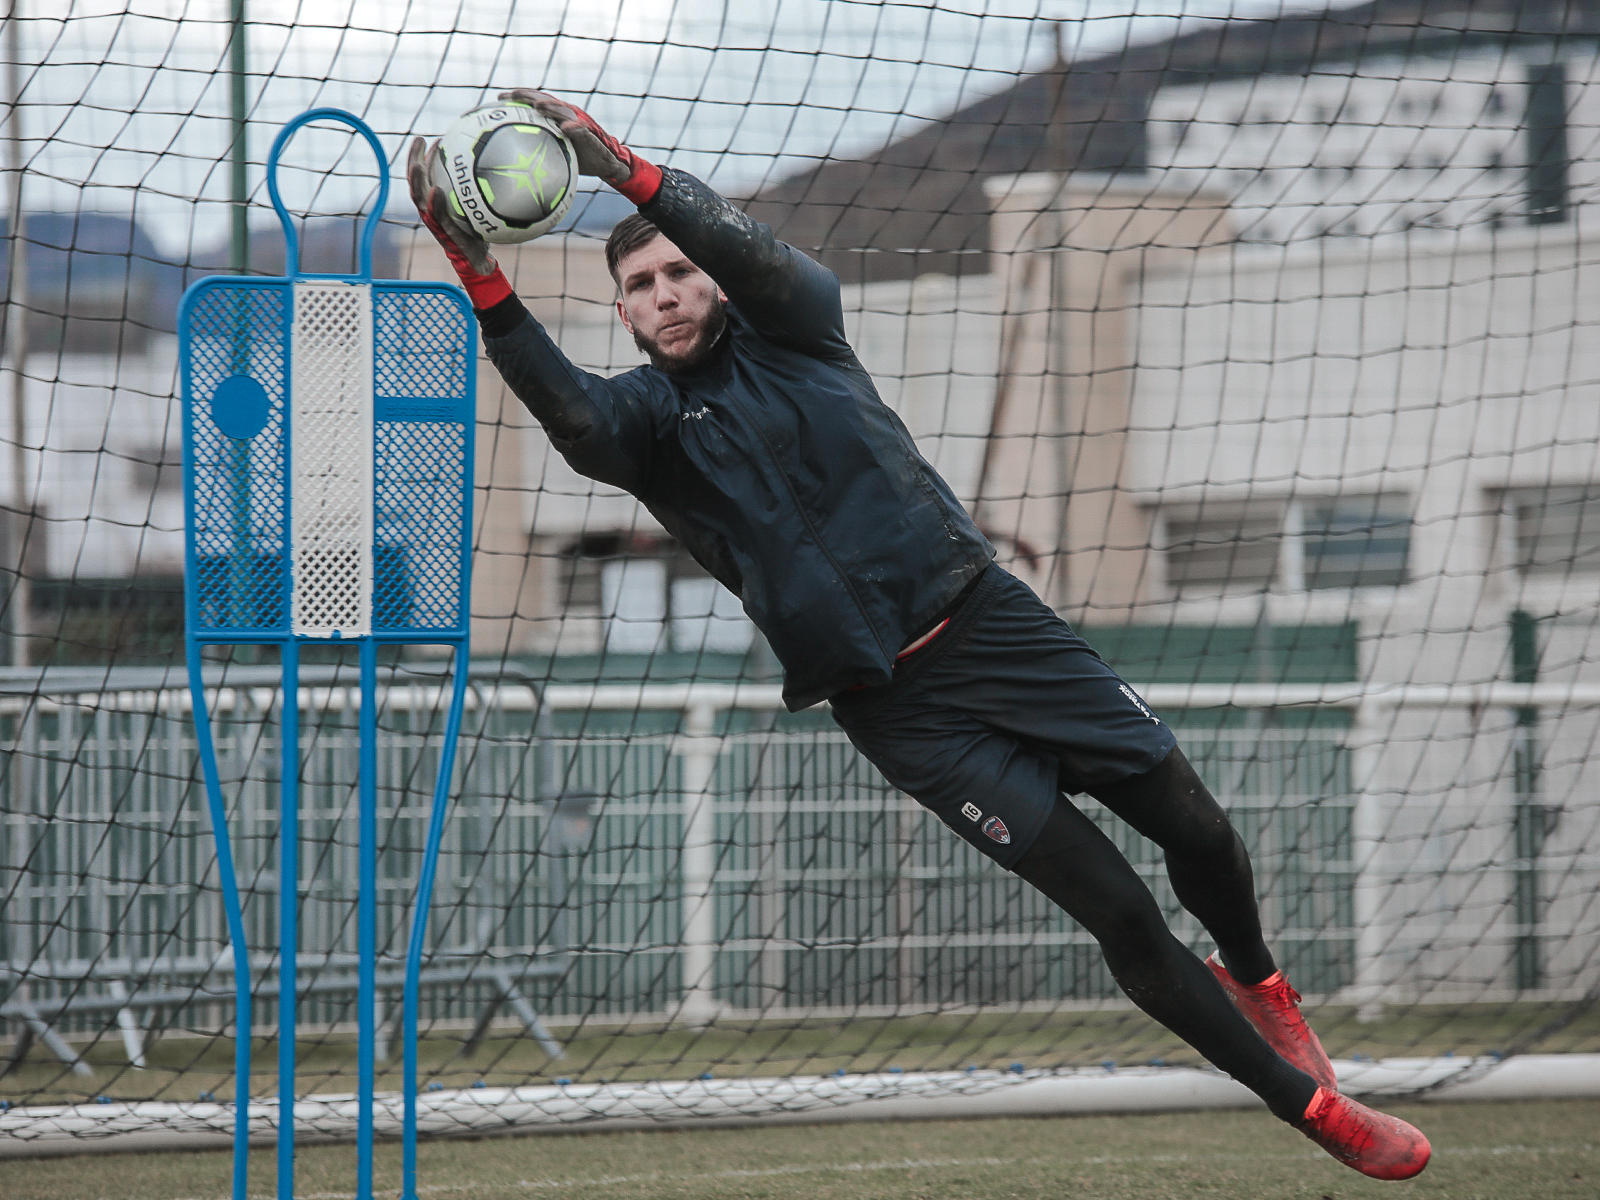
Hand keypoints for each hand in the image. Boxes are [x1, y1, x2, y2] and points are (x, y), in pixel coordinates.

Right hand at [407, 136, 502, 279]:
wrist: (478, 259)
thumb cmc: (476, 230)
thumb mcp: (473, 206)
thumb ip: (472, 188)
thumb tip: (487, 161)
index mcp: (433, 202)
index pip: (421, 176)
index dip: (418, 156)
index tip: (422, 138)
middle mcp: (430, 210)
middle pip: (415, 182)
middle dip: (413, 161)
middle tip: (418, 141)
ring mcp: (436, 222)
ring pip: (420, 199)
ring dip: (417, 180)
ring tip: (417, 164)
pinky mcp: (447, 233)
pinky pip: (438, 217)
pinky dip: (435, 204)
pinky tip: (437, 190)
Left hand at [498, 89, 661, 203]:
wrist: (606, 163)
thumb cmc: (579, 156)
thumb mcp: (556, 148)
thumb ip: (541, 144)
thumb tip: (513, 155)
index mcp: (557, 116)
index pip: (536, 101)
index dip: (519, 98)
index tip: (500, 97)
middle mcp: (568, 114)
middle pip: (546, 100)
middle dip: (529, 96)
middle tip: (512, 95)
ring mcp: (580, 123)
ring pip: (563, 111)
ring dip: (551, 108)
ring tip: (538, 107)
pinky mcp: (592, 135)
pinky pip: (583, 130)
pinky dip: (575, 128)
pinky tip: (566, 128)